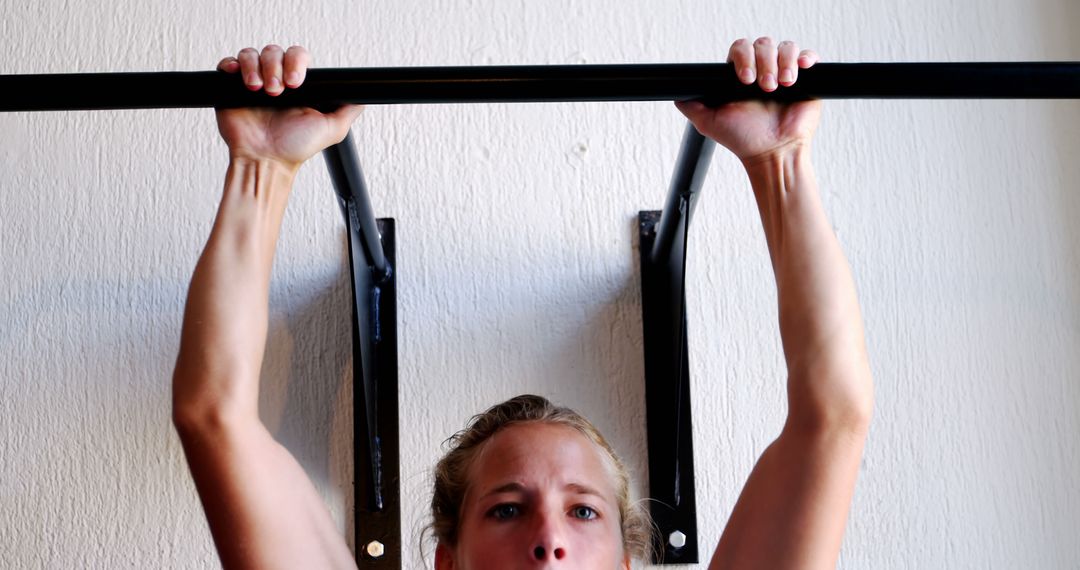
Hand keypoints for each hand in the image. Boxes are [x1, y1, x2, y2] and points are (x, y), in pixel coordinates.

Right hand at [215, 45, 363, 170]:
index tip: (296, 82)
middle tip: (278, 91)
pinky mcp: (231, 88)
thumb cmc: (296, 148)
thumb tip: (366, 95)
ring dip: (256, 68)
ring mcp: (253, 83)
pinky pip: (229, 64)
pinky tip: (242, 80)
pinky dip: (233, 65)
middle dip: (276, 67)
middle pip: (274, 52)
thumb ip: (349, 109)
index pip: (297, 57)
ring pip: (252, 54)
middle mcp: (275, 80)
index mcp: (297, 86)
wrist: (267, 161)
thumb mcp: (333, 128)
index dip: (296, 63)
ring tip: (260, 90)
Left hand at [675, 37, 820, 164]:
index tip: (744, 79)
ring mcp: (784, 73)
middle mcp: (762, 71)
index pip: (741, 49)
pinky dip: (805, 58)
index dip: (743, 58)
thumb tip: (675, 93)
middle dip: (763, 63)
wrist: (772, 154)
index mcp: (740, 75)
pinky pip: (807, 56)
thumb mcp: (708, 122)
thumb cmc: (743, 139)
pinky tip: (799, 72)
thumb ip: (690, 105)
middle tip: (763, 88)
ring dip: (783, 63)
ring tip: (781, 86)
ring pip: (784, 47)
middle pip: (763, 44)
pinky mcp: (806, 79)